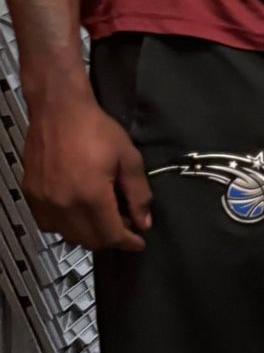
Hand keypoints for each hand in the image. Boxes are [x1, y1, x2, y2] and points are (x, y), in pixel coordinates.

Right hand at [26, 87, 150, 251]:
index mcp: (91, 195)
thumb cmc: (95, 129)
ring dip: (89, 234)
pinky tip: (77, 212)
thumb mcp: (129, 158)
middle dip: (111, 239)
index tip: (139, 242)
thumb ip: (138, 194)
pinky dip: (66, 226)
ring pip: (69, 236)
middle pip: (91, 241)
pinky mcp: (31, 195)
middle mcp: (64, 204)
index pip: (111, 235)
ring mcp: (44, 202)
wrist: (58, 110)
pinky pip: (48, 224)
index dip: (128, 242)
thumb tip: (143, 222)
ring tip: (102, 218)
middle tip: (124, 226)